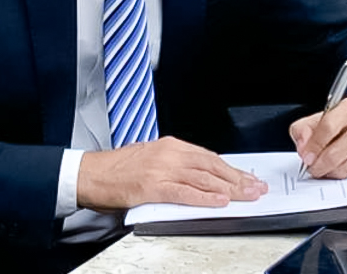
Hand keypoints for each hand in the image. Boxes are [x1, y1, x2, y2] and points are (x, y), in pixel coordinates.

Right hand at [77, 136, 266, 210]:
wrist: (90, 173)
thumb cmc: (117, 168)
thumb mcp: (151, 158)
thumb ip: (176, 165)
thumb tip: (202, 177)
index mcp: (170, 145)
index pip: (209, 157)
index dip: (232, 169)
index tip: (248, 178)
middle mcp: (168, 154)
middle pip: (212, 166)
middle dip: (238, 178)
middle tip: (256, 188)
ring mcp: (161, 169)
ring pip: (203, 179)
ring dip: (229, 189)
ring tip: (246, 196)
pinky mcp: (152, 186)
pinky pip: (184, 192)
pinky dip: (204, 198)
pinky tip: (219, 202)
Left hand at [289, 96, 346, 178]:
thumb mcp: (324, 114)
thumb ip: (305, 128)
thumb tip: (302, 149)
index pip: (328, 127)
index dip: (313, 145)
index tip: (305, 156)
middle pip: (335, 153)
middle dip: (317, 164)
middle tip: (310, 166)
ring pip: (343, 168)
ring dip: (327, 172)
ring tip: (320, 167)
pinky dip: (339, 173)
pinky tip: (335, 167)